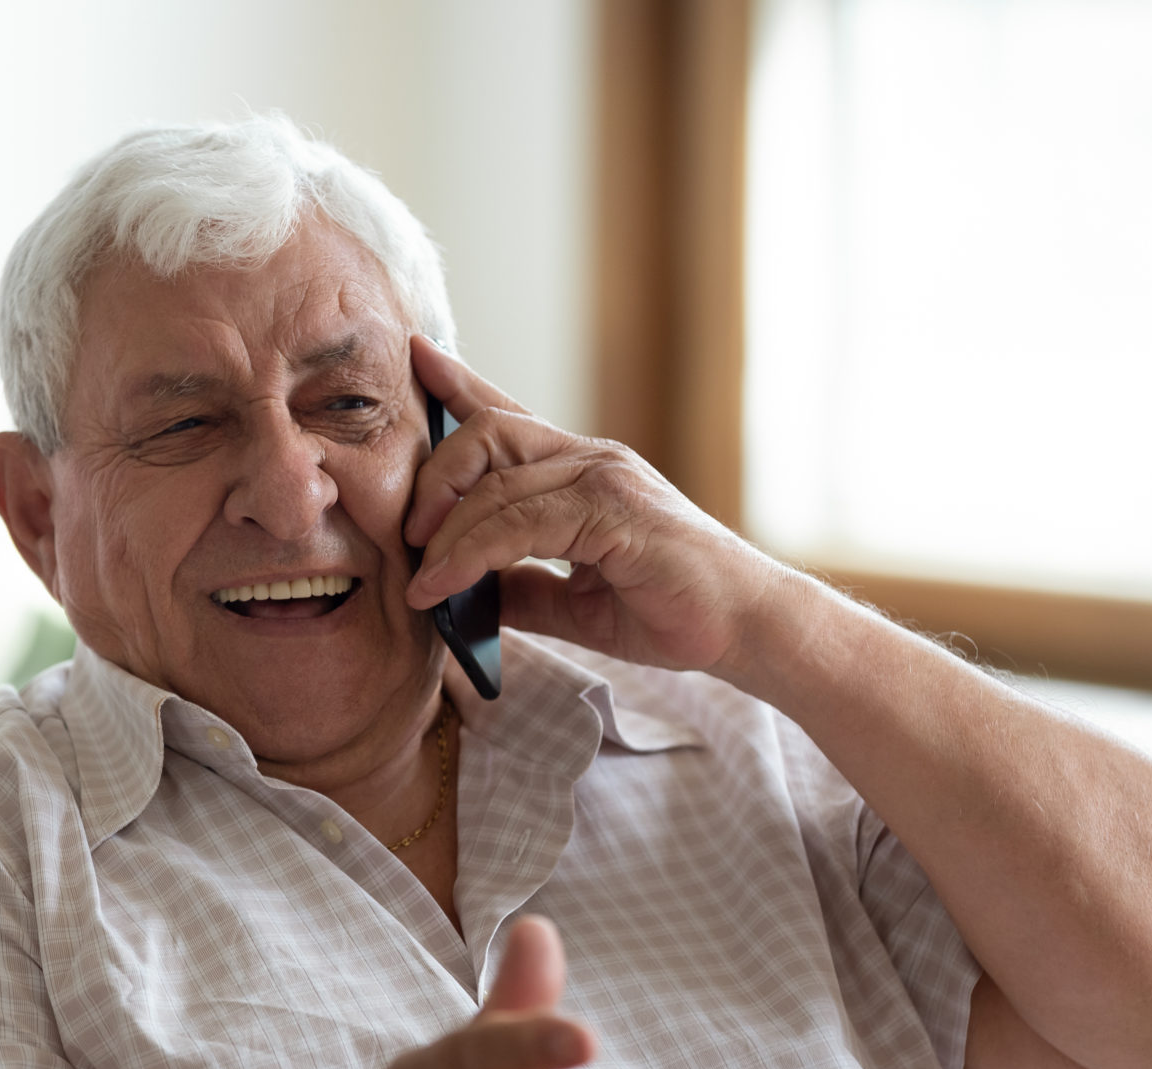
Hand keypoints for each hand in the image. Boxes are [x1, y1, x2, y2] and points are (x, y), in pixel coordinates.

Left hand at [403, 336, 790, 676]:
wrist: (743, 629)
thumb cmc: (671, 610)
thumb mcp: (575, 603)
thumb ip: (522, 588)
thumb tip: (462, 595)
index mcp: (581, 473)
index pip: (508, 416)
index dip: (460, 383)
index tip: (418, 357)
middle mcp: (591, 461)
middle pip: (487, 432)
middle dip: (433, 478)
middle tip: (408, 538)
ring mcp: (604, 480)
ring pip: (496, 478)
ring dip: (446, 534)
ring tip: (421, 581)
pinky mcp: (614, 511)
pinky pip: (521, 521)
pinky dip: (474, 554)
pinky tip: (447, 587)